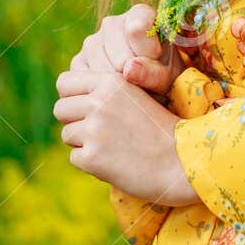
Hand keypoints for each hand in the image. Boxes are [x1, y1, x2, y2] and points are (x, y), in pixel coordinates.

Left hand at [53, 68, 199, 208]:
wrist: (184, 161)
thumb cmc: (163, 130)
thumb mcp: (137, 96)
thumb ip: (106, 93)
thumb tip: (70, 98)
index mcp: (111, 81)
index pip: (65, 81)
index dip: (72, 95)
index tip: (85, 107)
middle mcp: (99, 101)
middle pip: (61, 109)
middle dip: (75, 121)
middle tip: (99, 131)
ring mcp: (94, 129)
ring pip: (67, 134)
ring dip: (84, 143)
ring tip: (113, 147)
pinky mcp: (92, 156)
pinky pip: (74, 158)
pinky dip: (91, 163)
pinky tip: (115, 161)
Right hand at [70, 3, 186, 102]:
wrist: (149, 89)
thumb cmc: (164, 75)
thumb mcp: (168, 75)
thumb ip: (153, 72)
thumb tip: (128, 70)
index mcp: (139, 14)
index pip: (137, 29)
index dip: (149, 52)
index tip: (158, 61)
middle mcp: (111, 23)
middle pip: (119, 55)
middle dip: (134, 74)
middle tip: (146, 81)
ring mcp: (91, 42)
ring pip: (102, 69)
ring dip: (118, 85)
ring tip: (133, 87)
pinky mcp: (78, 62)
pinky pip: (86, 80)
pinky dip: (101, 91)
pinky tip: (116, 91)